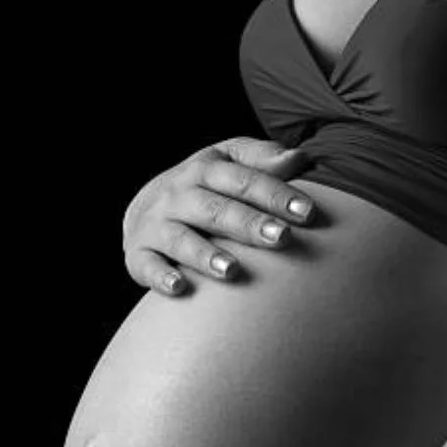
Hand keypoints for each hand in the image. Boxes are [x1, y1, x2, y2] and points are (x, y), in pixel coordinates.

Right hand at [122, 136, 316, 295]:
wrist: (144, 208)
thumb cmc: (204, 187)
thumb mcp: (229, 163)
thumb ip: (263, 160)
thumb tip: (300, 158)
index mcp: (206, 170)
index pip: (243, 179)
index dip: (275, 194)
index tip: (307, 211)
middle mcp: (178, 194)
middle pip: (215, 208)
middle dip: (248, 223)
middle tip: (280, 238)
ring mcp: (156, 225)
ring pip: (180, 238)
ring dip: (205, 254)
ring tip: (232, 270)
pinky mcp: (138, 255)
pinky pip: (147, 266)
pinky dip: (160, 277)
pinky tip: (180, 288)